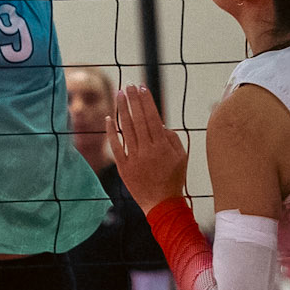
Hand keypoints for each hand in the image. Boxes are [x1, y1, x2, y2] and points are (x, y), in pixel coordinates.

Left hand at [109, 85, 189, 210]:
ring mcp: (134, 158)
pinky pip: (115, 146)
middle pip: (138, 119)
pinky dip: (111, 132)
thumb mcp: (181, 157)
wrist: (162, 204)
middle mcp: (147, 150)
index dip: (146, 101)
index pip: (152, 117)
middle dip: (133, 100)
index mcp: (162, 146)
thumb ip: (172, 138)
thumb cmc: (174, 179)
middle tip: (128, 85)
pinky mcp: (123, 167)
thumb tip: (159, 123)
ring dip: (122, 110)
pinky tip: (108, 118)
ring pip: (126, 129)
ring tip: (119, 94)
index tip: (142, 87)